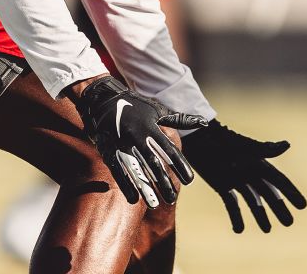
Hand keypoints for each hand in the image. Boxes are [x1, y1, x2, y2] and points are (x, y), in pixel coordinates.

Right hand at [73, 76, 206, 207]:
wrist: (103, 100)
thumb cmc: (135, 106)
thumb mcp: (158, 111)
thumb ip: (180, 120)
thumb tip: (203, 123)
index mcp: (151, 128)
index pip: (169, 150)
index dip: (179, 166)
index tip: (189, 181)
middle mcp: (137, 137)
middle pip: (153, 164)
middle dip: (163, 182)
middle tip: (172, 199)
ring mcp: (121, 144)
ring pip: (135, 170)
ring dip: (145, 188)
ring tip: (155, 204)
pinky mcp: (108, 150)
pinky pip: (118, 170)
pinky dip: (125, 185)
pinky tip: (134, 199)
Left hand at [180, 120, 306, 232]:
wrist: (198, 137)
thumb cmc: (222, 140)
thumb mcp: (244, 146)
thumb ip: (265, 149)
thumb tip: (287, 145)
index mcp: (258, 163)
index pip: (279, 181)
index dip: (291, 193)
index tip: (303, 206)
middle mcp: (250, 173)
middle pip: (268, 194)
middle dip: (279, 208)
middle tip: (289, 223)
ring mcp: (236, 180)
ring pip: (252, 201)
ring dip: (259, 215)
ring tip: (267, 230)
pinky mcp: (221, 186)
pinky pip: (232, 204)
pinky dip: (236, 216)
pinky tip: (239, 230)